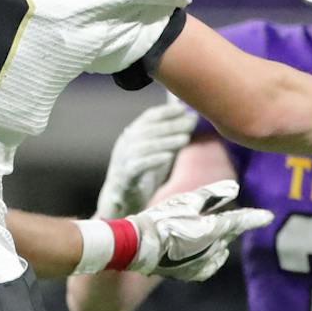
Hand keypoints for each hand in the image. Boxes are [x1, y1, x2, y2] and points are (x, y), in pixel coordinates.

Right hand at [96, 99, 196, 218]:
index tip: (184, 108)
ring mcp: (123, 160)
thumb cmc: (141, 176)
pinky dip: (154, 160)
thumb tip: (189, 123)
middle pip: (150, 130)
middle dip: (172, 124)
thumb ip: (168, 140)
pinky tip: (168, 157)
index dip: (166, 111)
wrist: (119, 202)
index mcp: (131, 135)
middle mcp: (125, 144)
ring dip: (167, 141)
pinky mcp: (124, 177)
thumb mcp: (155, 154)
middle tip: (192, 121)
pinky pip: (139, 166)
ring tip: (186, 138)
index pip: (148, 117)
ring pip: (146, 146)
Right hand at [130, 180, 272, 279]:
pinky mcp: (192, 273)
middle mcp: (212, 248)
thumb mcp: (185, 201)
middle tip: (238, 218)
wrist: (138, 246)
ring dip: (221, 240)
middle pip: (230, 235)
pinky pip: (210, 265)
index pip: (239, 222)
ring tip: (215, 231)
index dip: (255, 218)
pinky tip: (209, 251)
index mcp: (212, 229)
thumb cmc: (159, 219)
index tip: (268, 216)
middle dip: (235, 226)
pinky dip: (213, 257)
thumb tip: (235, 188)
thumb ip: (211, 194)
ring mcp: (202, 263)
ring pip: (220, 249)